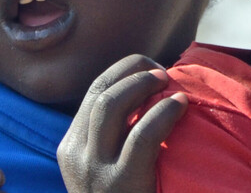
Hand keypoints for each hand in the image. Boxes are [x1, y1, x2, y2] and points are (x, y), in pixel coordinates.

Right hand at [59, 55, 186, 192]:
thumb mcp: (103, 173)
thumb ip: (112, 142)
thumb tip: (145, 97)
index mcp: (70, 149)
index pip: (92, 93)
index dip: (122, 71)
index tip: (150, 69)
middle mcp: (76, 155)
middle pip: (100, 92)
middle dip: (132, 70)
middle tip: (162, 70)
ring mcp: (94, 171)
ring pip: (110, 105)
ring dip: (143, 83)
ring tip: (169, 80)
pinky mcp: (120, 184)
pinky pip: (140, 136)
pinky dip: (163, 113)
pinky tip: (180, 104)